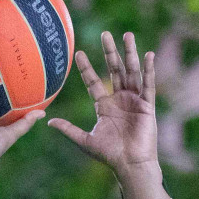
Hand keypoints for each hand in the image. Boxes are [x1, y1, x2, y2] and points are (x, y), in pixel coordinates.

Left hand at [48, 31, 157, 175]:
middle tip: (104, 34)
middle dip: (110, 52)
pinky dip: (149, 70)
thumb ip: (69, 129)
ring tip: (127, 35)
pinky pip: (148, 84)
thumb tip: (49, 122)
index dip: (86, 68)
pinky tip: (148, 55)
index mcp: (104, 106)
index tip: (78, 52)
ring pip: (131, 72)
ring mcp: (134, 100)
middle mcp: (119, 99)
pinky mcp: (147, 105)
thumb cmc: (109, 155)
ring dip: (129, 53)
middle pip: (114, 70)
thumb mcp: (85, 140)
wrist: (129, 164)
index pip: (93, 82)